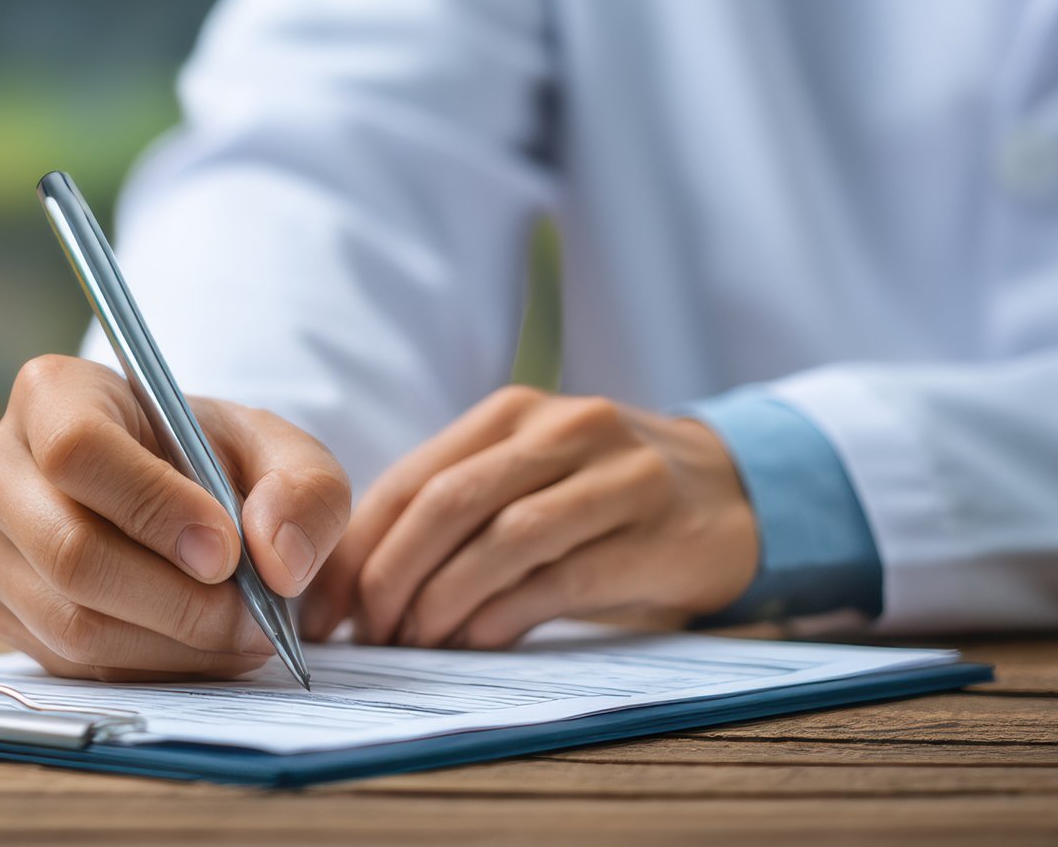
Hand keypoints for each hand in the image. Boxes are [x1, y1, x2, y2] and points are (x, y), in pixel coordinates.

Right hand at [0, 355, 351, 680]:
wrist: (170, 491)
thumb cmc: (214, 459)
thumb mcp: (281, 451)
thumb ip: (305, 490)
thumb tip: (276, 560)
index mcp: (51, 393)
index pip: (78, 453)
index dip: (154, 510)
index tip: (227, 551)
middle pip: (69, 553)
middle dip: (178, 603)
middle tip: (254, 616)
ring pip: (70, 623)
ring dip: (173, 646)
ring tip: (240, 632)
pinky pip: (68, 664)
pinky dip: (147, 668)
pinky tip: (196, 645)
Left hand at [312, 386, 758, 649]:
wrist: (735, 495)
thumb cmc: (603, 502)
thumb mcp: (529, 481)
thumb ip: (455, 513)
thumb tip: (355, 589)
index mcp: (511, 413)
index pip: (411, 479)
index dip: (357, 548)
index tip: (323, 609)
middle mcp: (561, 428)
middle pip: (447, 503)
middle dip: (390, 577)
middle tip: (366, 635)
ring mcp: (614, 474)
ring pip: (501, 539)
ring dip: (443, 601)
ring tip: (415, 644)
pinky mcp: (654, 530)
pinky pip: (558, 578)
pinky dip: (504, 617)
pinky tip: (476, 644)